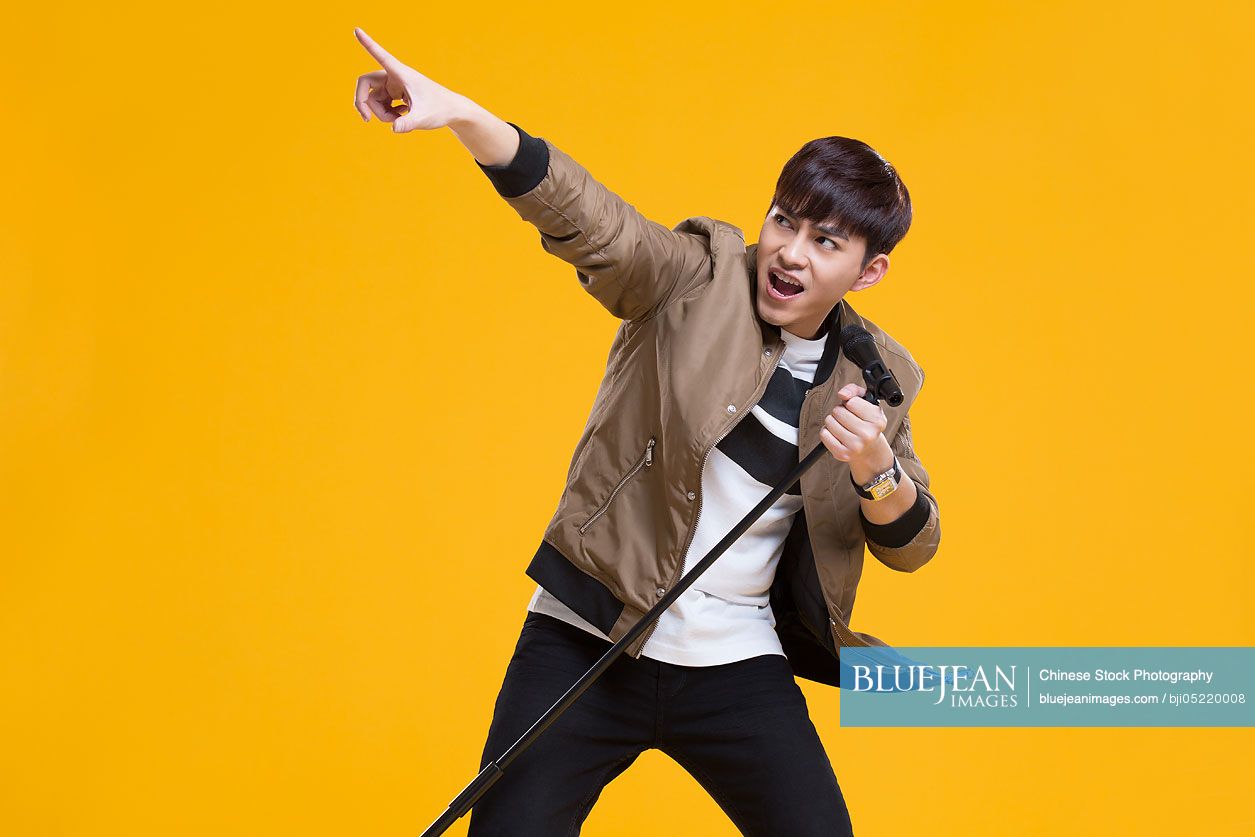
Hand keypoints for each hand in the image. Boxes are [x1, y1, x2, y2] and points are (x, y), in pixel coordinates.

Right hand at [352, 28, 469, 132]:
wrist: (451, 111)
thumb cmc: (440, 109)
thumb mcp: (423, 118)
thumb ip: (408, 123)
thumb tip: (394, 129)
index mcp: (401, 73)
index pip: (381, 56)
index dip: (367, 44)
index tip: (356, 29)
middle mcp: (394, 76)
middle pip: (366, 83)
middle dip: (363, 102)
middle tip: (366, 119)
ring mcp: (394, 85)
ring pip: (374, 99)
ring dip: (380, 113)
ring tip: (399, 119)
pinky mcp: (395, 94)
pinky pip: (381, 104)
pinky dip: (386, 113)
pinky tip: (402, 115)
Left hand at [820, 383, 894, 481]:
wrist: (869, 449)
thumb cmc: (866, 423)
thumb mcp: (866, 403)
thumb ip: (854, 390)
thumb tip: (842, 394)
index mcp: (877, 420)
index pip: (851, 402)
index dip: (850, 403)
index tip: (854, 409)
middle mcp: (868, 434)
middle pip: (838, 411)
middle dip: (840, 411)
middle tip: (847, 419)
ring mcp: (855, 446)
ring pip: (829, 421)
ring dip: (833, 421)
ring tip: (842, 426)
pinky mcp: (842, 453)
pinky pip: (824, 434)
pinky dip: (827, 432)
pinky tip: (836, 434)